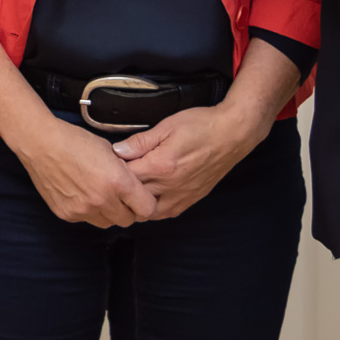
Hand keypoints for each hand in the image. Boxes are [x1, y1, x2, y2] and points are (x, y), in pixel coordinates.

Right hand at [8, 115, 159, 227]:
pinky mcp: (67, 214)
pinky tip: (80, 194)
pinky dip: (88, 211)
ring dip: (108, 213)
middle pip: (128, 220)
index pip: (147, 209)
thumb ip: (125, 172)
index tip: (141, 198)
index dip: (146, 203)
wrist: (41, 144)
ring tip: (99, 195)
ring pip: (107, 223)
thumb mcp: (110, 150)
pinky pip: (86, 219)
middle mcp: (102, 200)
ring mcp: (83, 210)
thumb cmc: (75, 141)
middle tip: (120, 197)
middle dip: (128, 210)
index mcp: (118, 182)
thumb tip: (135, 185)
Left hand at [112, 104, 264, 220]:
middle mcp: (170, 186)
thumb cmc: (202, 126)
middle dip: (121, 189)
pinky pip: (166, 213)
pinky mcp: (191, 199)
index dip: (113, 171)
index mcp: (161, 166)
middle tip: (113, 179)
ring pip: (149, 212)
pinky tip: (147, 197)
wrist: (232, 135)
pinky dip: (153, 209)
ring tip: (129, 190)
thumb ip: (140, 141)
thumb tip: (117, 150)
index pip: (125, 176)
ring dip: (136, 203)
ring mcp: (181, 196)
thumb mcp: (167, 126)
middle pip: (134, 196)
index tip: (106, 164)